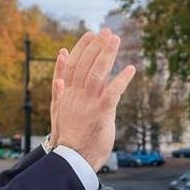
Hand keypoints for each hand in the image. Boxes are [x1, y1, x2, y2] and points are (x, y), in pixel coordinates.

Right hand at [49, 30, 135, 168]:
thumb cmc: (68, 136)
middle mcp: (76, 95)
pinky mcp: (101, 113)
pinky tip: (131, 69)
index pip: (73, 64)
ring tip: (116, 40)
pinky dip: (122, 79)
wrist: (71, 158)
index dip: (82, 48)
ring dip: (107, 55)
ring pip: (97, 73)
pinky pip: (112, 92)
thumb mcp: (59, 112)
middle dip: (96, 46)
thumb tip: (60, 74)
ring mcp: (88, 103)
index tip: (90, 34)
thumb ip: (59, 91)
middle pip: (86, 64)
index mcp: (66, 94)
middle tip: (107, 31)